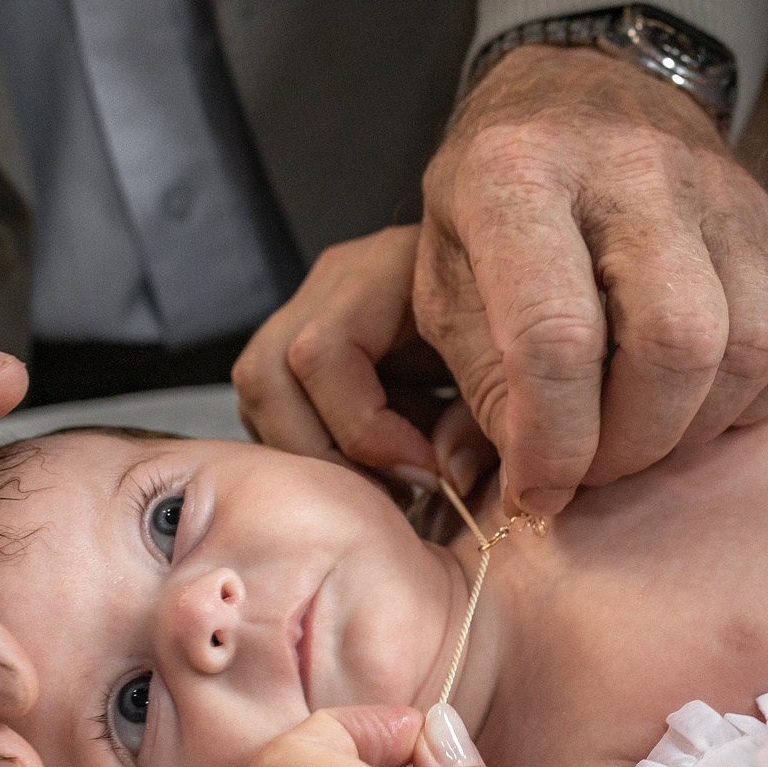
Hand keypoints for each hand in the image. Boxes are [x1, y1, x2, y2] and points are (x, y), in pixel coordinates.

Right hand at [231, 225, 499, 502]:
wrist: (501, 296)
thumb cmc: (506, 331)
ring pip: (260, 396)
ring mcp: (306, 312)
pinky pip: (276, 408)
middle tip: (391, 494)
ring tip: (385, 484)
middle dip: (322, 455)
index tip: (424, 474)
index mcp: (381, 273)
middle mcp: (330, 285)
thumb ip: (483, 422)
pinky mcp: (302, 348)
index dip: (365, 430)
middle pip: (267, 375)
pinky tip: (376, 466)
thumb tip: (446, 478)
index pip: (322, 354)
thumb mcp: (507, 370)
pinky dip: (317, 448)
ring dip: (314, 456)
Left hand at [415, 44, 767, 516]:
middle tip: (594, 468)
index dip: (552, 441)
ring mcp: (721, 189)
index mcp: (522, 175)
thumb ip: (481, 378)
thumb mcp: (443, 272)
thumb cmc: (498, 198)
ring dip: (694, 429)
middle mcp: (633, 168)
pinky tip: (691, 401)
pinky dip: (748, 403)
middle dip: (634, 442)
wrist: (587, 90)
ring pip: (749, 348)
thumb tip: (539, 480)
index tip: (537, 489)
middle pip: (676, 342)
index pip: (558, 336)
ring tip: (639, 436)